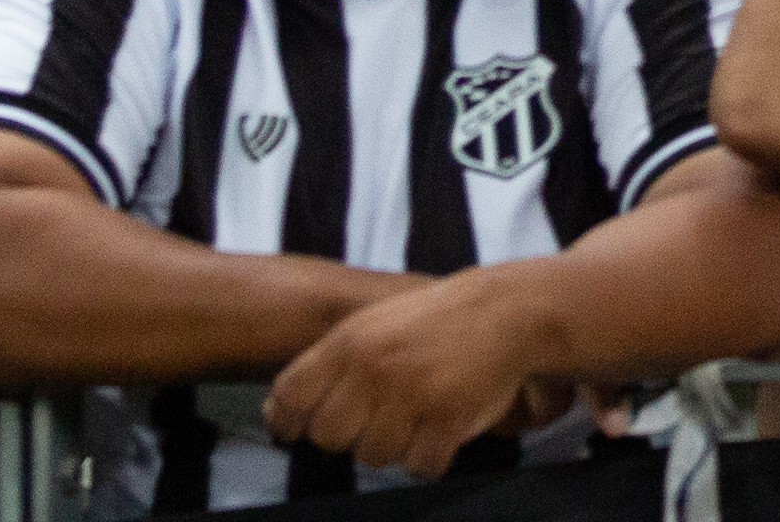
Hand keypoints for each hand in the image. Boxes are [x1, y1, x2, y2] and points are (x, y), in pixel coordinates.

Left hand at [263, 275, 549, 478]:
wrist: (503, 312)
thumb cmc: (430, 323)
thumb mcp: (368, 326)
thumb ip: (323, 365)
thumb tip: (276, 413)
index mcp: (348, 342)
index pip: (290, 398)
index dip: (290, 422)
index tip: (301, 429)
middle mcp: (374, 368)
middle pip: (330, 439)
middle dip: (352, 435)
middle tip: (380, 414)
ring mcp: (411, 394)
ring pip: (375, 457)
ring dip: (396, 445)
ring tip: (417, 412)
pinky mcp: (447, 419)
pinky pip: (420, 467)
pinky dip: (432, 455)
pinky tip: (441, 425)